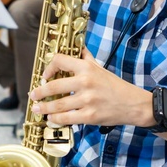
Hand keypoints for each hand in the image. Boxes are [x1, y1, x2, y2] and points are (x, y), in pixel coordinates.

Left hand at [29, 48, 148, 127]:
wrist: (133, 104)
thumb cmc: (116, 86)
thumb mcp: (101, 68)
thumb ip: (87, 58)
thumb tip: (77, 47)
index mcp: (87, 68)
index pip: (60, 61)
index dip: (48, 68)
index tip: (44, 76)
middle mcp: (85, 82)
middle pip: (53, 86)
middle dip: (39, 92)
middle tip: (33, 95)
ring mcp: (87, 100)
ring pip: (57, 105)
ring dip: (44, 108)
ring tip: (37, 108)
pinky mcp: (89, 116)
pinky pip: (67, 118)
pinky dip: (56, 119)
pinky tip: (51, 118)